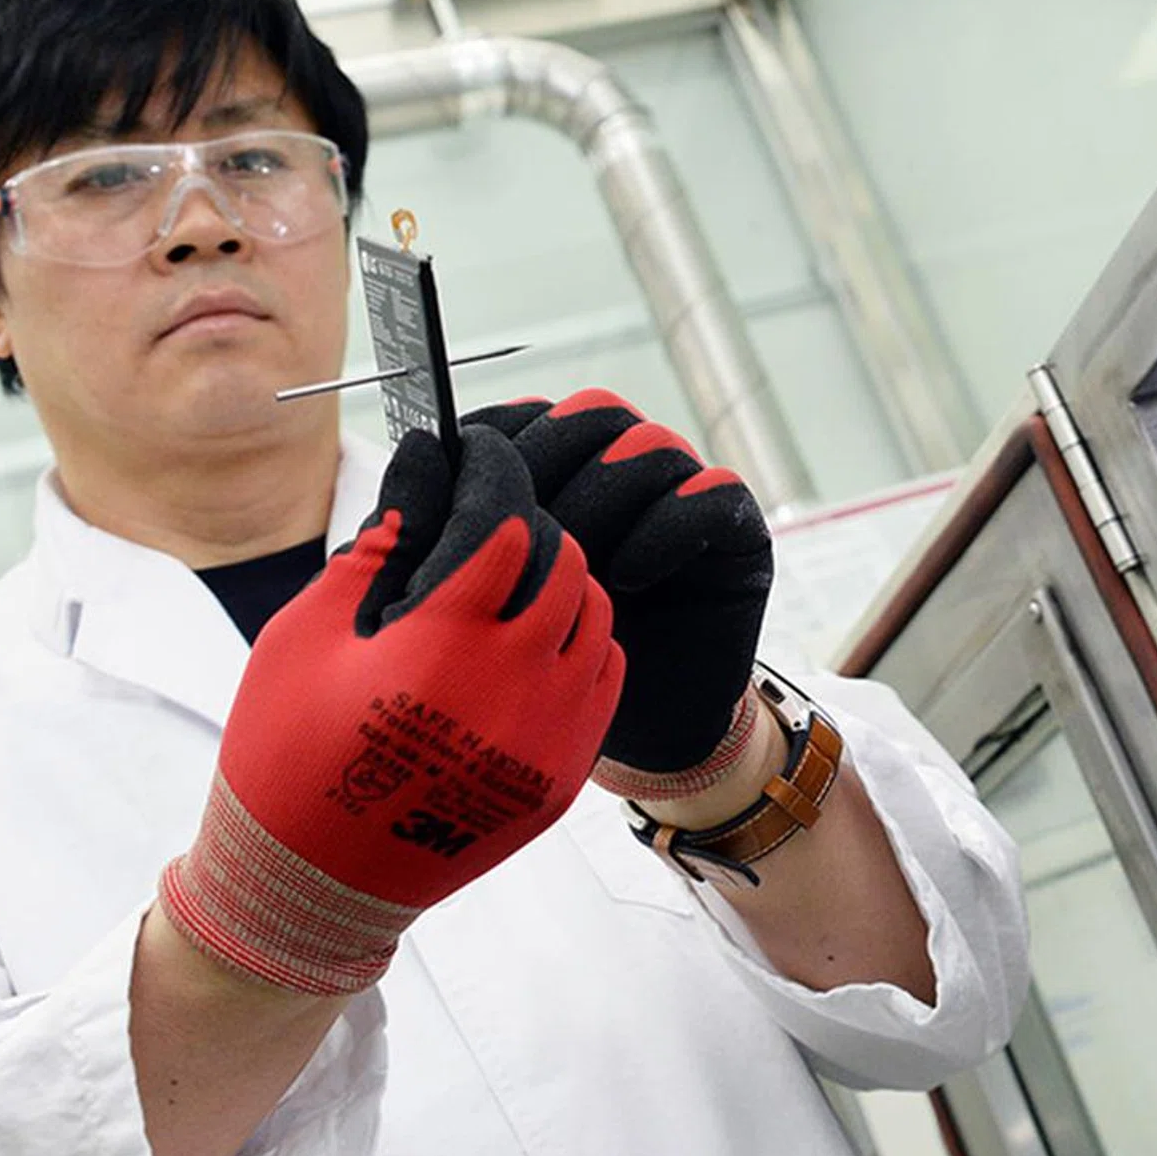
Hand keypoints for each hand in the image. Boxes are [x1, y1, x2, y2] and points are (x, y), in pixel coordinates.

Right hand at [159, 425, 623, 993]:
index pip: (506, 527)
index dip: (493, 483)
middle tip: (501, 530)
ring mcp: (545, 740)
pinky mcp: (559, 781)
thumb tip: (418, 489)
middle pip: (566, 568)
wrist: (309, 886)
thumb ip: (368, 556)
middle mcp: (511, 688)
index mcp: (443, 644)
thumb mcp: (302, 638)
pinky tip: (539, 648)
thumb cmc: (286, 753)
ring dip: (566, 591)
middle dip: (534, 535)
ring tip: (523, 589)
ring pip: (597, 623)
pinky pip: (603, 685)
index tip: (480, 465)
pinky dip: (581, 651)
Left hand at [465, 390, 771, 799]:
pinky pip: (711, 493)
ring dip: (601, 497)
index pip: (528, 416)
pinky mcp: (735, 533)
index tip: (465, 496)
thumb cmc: (539, 667)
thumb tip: (422, 450)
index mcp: (557, 471)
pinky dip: (666, 527)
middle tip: (521, 532)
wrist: (628, 741)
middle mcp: (621, 470)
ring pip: (647, 445)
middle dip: (548, 464)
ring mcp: (680, 495)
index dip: (495, 443)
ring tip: (575, 565)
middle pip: (591, 415)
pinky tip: (627, 579)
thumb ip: (441, 530)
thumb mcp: (474, 602)